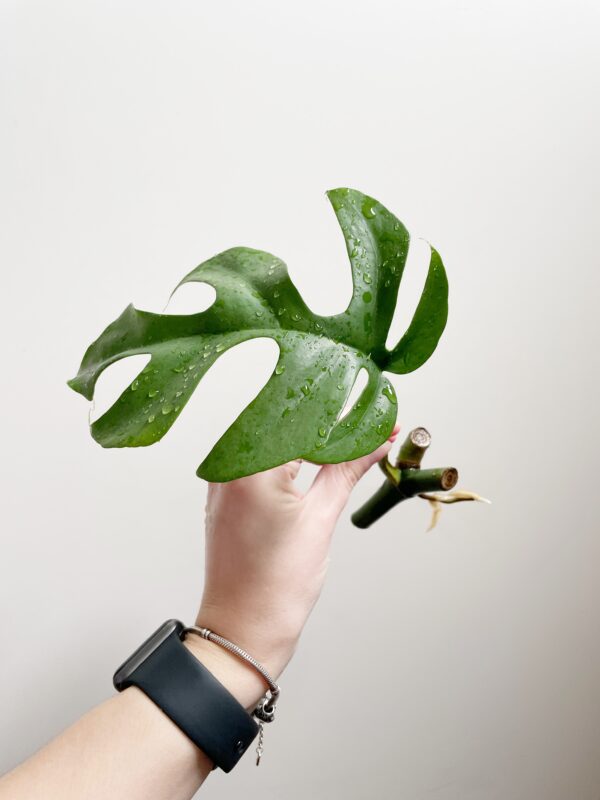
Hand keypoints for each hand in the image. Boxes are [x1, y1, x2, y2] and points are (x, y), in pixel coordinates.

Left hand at [186, 425, 399, 708]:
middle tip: (364, 421)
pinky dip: (288, 457)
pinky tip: (314, 458)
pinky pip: (258, 461)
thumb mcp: (320, 520)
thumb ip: (347, 471)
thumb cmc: (275, 586)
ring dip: (308, 438)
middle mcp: (228, 468)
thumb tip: (375, 442)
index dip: (340, 415)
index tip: (369, 414)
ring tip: (346, 438)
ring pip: (270, 440)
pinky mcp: (226, 497)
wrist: (243, 631)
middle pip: (282, 424)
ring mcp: (223, 482)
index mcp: (248, 468)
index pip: (299, 420)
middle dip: (326, 421)